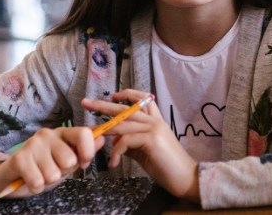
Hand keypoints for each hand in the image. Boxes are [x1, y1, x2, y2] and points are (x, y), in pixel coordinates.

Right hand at [0, 127, 105, 197]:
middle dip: (63, 172)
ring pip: (54, 174)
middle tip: (52, 170)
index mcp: (63, 132)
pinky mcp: (19, 158)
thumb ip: (85, 150)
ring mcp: (33, 144)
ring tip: (40, 174)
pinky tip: (30, 180)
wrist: (12, 176)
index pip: (84, 134)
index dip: (88, 152)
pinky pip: (38, 182)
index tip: (83, 163)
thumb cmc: (44, 167)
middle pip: (70, 160)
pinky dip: (36, 187)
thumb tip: (102, 138)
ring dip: (48, 181)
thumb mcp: (68, 160)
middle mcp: (48, 134)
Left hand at [81, 89, 199, 202]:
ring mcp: (154, 129)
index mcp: (156, 121)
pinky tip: (113, 163)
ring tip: (91, 139)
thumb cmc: (166, 166)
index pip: (142, 99)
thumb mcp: (145, 151)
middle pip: (126, 108)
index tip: (112, 95)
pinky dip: (115, 152)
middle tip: (86, 103)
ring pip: (123, 124)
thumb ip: (131, 143)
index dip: (127, 94)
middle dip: (103, 105)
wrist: (185, 178)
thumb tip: (114, 140)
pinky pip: (126, 141)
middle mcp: (155, 121)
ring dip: (104, 131)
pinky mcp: (151, 139)